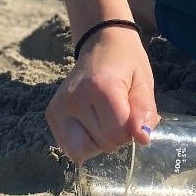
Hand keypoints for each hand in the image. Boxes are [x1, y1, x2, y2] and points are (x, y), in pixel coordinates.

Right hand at [46, 26, 158, 162]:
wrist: (100, 43)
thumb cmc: (126, 63)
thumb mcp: (143, 82)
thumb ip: (144, 111)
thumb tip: (143, 139)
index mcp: (100, 87)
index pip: (118, 134)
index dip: (131, 130)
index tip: (131, 111)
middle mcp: (73, 98)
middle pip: (102, 144)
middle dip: (116, 135)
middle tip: (117, 111)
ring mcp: (58, 107)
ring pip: (81, 151)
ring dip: (98, 143)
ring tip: (102, 118)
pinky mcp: (50, 114)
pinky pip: (68, 147)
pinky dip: (83, 142)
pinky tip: (89, 122)